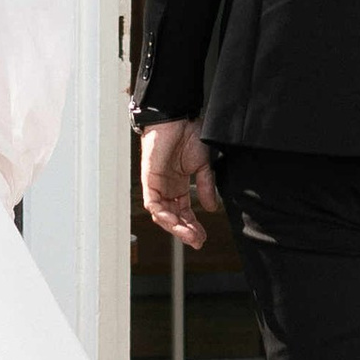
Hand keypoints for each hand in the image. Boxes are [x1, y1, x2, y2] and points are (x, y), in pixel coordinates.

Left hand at [140, 119, 217, 245]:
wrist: (177, 117)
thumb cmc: (188, 135)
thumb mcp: (202, 165)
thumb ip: (205, 187)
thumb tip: (210, 208)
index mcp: (178, 185)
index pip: (184, 212)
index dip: (193, 226)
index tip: (203, 238)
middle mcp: (166, 188)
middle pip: (173, 217)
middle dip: (186, 232)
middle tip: (198, 242)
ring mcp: (157, 185)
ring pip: (162, 215)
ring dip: (176, 227)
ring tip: (190, 236)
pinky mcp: (149, 179)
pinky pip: (153, 203)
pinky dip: (163, 215)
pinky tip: (175, 222)